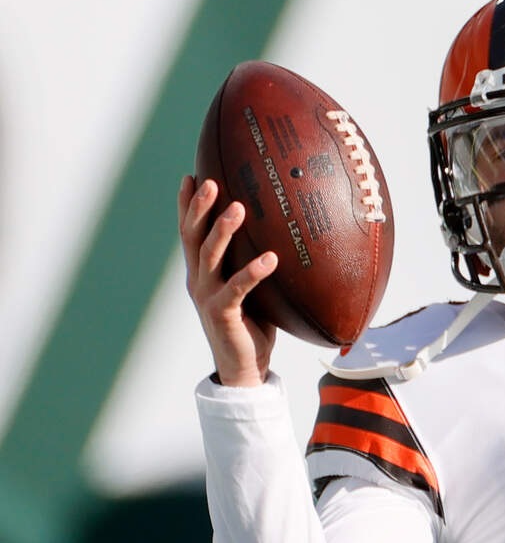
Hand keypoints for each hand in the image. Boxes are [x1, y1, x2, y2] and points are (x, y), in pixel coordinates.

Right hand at [178, 175, 277, 386]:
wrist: (244, 367)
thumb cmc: (252, 323)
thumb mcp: (250, 288)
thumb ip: (252, 262)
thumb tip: (280, 234)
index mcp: (202, 272)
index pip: (189, 232)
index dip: (186, 205)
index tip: (191, 175)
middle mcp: (199, 280)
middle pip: (193, 236)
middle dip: (199, 207)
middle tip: (211, 181)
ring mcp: (207, 296)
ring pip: (210, 256)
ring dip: (223, 229)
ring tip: (239, 206)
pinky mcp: (222, 313)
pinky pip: (238, 287)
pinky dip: (253, 271)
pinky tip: (271, 257)